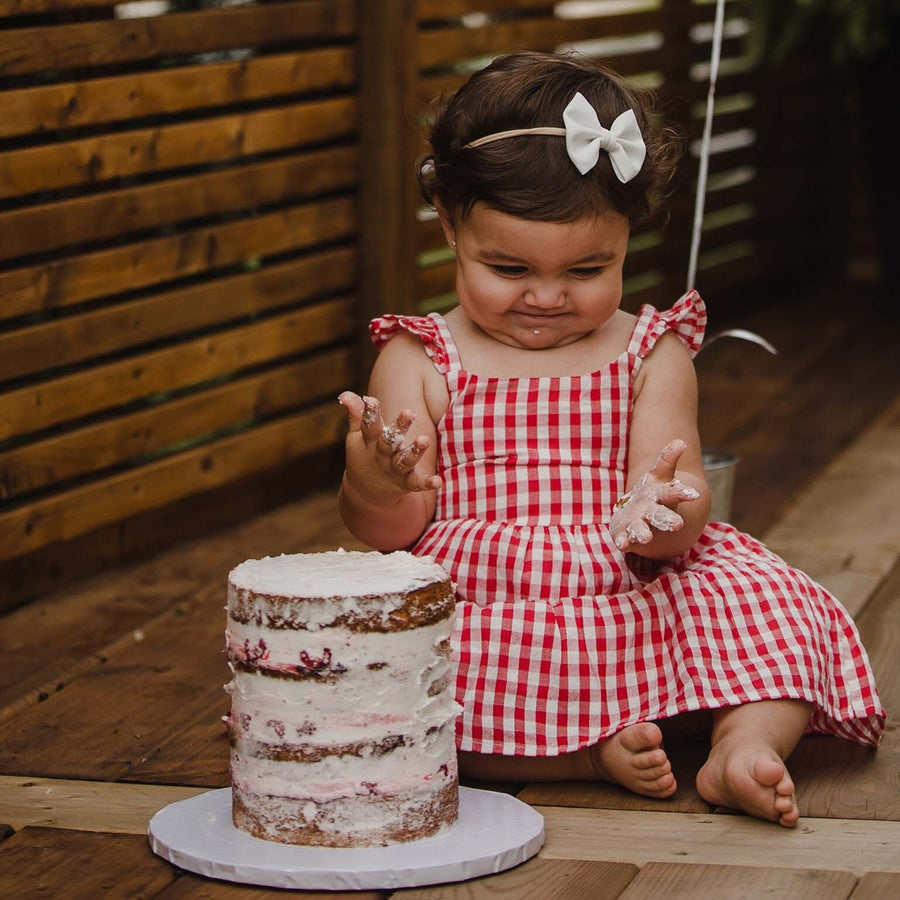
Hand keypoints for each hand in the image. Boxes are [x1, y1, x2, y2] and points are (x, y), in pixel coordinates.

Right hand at [339, 391, 441, 505]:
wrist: (364, 494)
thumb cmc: (363, 456)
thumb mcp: (357, 437)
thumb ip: (357, 414)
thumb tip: (345, 393)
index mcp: (369, 441)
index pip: (369, 425)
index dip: (369, 413)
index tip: (371, 401)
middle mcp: (382, 455)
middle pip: (389, 440)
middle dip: (399, 427)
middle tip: (409, 411)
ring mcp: (394, 470)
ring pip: (404, 460)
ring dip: (414, 451)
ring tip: (424, 440)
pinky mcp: (405, 483)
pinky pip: (417, 483)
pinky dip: (427, 483)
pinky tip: (437, 481)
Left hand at [610, 439, 699, 551]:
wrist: (644, 519)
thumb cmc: (654, 494)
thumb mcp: (659, 474)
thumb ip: (667, 459)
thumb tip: (680, 441)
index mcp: (663, 498)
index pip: (675, 494)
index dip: (683, 493)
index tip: (694, 494)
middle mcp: (654, 515)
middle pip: (662, 517)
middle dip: (669, 520)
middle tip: (677, 524)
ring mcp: (640, 526)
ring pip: (643, 530)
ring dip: (644, 533)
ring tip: (646, 537)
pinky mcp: (626, 535)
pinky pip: (626, 540)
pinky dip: (625, 542)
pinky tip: (622, 544)